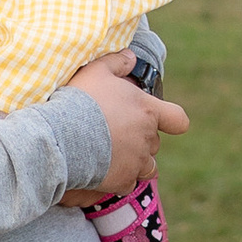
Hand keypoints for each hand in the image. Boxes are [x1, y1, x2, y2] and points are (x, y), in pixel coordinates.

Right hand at [63, 58, 187, 202]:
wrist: (63, 135)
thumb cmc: (80, 100)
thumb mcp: (96, 71)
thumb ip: (116, 62)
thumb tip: (131, 57)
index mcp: (147, 110)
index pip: (178, 120)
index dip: (172, 122)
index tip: (164, 122)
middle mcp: (147, 138)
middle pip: (155, 144)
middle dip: (141, 141)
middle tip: (116, 134)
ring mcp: (137, 162)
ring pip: (147, 167)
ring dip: (135, 162)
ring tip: (112, 156)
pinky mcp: (123, 180)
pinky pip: (127, 183)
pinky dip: (118, 179)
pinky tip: (102, 171)